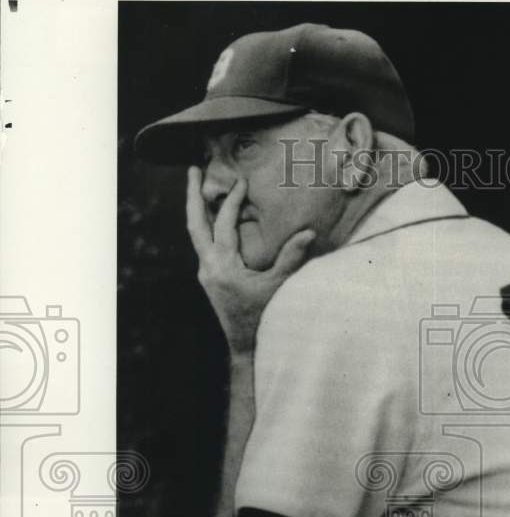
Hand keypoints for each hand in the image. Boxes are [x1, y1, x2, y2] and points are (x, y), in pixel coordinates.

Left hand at [186, 166, 315, 354]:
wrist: (245, 347)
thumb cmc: (263, 318)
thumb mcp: (278, 287)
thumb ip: (291, 259)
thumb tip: (308, 233)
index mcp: (222, 266)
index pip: (224, 223)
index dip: (233, 200)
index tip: (242, 182)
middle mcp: (208, 267)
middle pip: (194, 223)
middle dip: (193, 195)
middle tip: (193, 169)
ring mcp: (205, 273)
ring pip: (195, 234)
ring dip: (197, 210)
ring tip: (199, 188)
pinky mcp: (209, 278)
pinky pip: (203, 245)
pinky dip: (206, 226)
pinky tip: (213, 220)